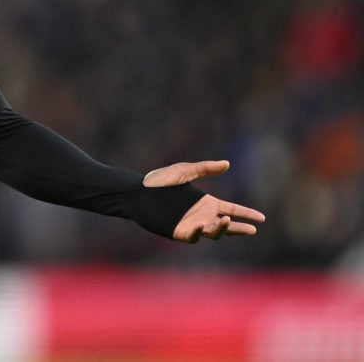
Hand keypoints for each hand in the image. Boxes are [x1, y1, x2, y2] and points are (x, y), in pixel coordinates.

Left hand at [143, 160, 265, 242]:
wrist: (137, 192)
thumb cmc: (158, 181)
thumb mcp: (184, 171)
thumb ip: (205, 168)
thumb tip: (227, 164)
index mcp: (206, 203)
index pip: (232, 210)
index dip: (246, 214)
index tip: (262, 218)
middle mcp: (202, 216)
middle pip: (227, 226)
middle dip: (239, 228)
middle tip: (253, 229)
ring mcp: (192, 225)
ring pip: (213, 233)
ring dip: (221, 229)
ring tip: (226, 220)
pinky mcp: (179, 232)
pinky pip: (193, 236)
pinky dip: (199, 232)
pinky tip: (202, 226)